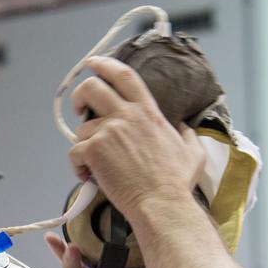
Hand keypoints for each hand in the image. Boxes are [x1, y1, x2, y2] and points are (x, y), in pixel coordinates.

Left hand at [69, 55, 205, 219]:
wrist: (161, 204)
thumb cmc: (176, 183)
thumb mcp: (193, 152)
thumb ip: (187, 134)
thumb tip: (185, 128)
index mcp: (147, 111)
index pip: (124, 75)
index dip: (105, 65)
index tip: (94, 63)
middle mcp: (127, 115)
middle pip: (92, 87)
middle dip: (80, 95)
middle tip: (80, 109)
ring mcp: (109, 131)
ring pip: (81, 129)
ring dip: (84, 145)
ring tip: (96, 165)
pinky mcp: (94, 150)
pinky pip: (74, 152)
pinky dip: (78, 165)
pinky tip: (88, 176)